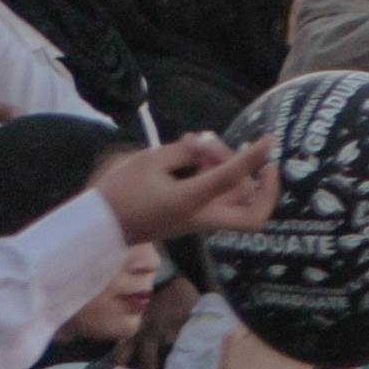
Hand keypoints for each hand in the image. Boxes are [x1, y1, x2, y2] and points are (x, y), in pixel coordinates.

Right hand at [90, 133, 282, 243]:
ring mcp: (199, 222)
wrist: (98, 227)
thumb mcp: (149, 162)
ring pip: (238, 203)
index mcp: (191, 201)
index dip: (253, 157)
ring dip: (234, 173)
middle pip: (252, 215)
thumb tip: (208, 146)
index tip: (270, 140)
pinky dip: (219, 177)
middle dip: (268, 191)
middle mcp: (202, 217)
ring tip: (198, 143)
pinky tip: (194, 153)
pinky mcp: (193, 219)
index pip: (232, 178)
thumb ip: (185, 151)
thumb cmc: (119, 192)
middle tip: (261, 162)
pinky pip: (221, 200)